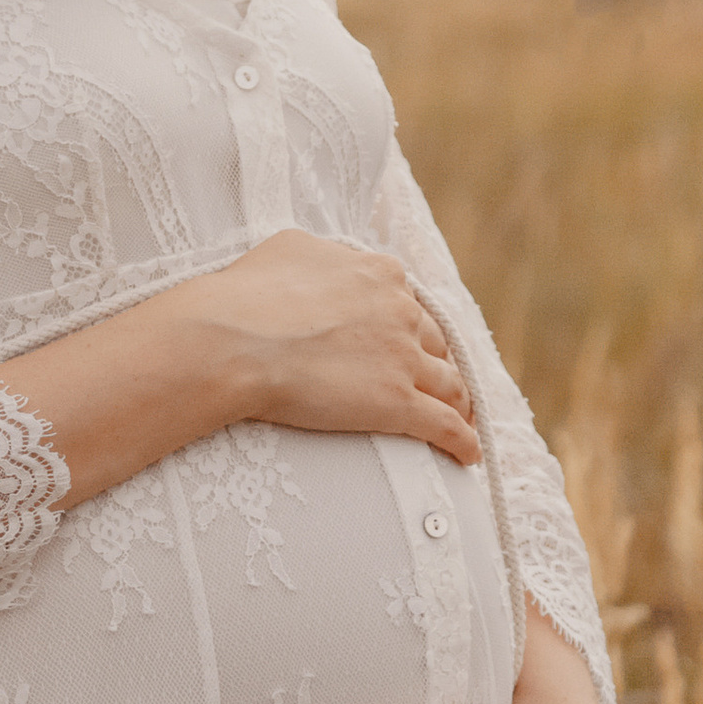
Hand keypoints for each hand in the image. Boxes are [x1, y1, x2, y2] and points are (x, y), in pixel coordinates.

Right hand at [181, 231, 478, 467]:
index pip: (408, 301)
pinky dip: (462, 441)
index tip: (408, 340)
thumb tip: (329, 259)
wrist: (234, 340)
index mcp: (380, 274)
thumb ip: (325, 255)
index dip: (410, 324)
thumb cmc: (248, 294)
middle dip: (437, 362)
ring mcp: (403, 358)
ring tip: (461, 418)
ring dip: (459, 402)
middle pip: (434, 341)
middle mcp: (400, 312)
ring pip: (449, 383)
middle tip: (439, 383)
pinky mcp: (397, 403)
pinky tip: (468, 455)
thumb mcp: (291, 248)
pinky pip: (444, 425)